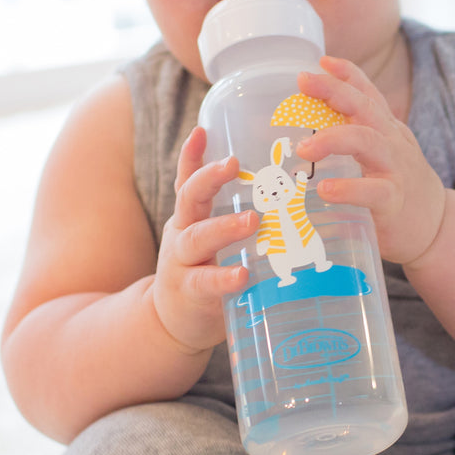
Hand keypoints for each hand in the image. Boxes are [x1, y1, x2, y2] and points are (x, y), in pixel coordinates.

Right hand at [152, 127, 256, 352]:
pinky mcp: (191, 294)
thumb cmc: (202, 270)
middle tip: (235, 165)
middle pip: (189, 198)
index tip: (203, 130)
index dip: (192, 155)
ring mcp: (182, 264)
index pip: (189, 178)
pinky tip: (242, 275)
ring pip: (197, 238)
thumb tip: (281, 184)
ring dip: (224, 227)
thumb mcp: (209, 237)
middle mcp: (182, 234)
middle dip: (210, 179)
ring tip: (252, 220)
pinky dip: (224, 278)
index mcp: (190, 217)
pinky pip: (206, 283)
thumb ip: (234, 214)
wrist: (173, 324)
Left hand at [295, 56, 445, 265]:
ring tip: (303, 148)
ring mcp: (396, 169)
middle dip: (334, 90)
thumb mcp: (381, 155)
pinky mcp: (394, 201)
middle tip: (303, 82)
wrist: (437, 227)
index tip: (321, 61)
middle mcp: (392, 142)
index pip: (368, 94)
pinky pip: (373, 191)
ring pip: (367, 142)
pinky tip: (325, 189)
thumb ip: (353, 139)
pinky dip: (348, 189)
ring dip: (333, 139)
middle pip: (365, 107)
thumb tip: (303, 136)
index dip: (347, 73)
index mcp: (386, 130)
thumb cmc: (399, 189)